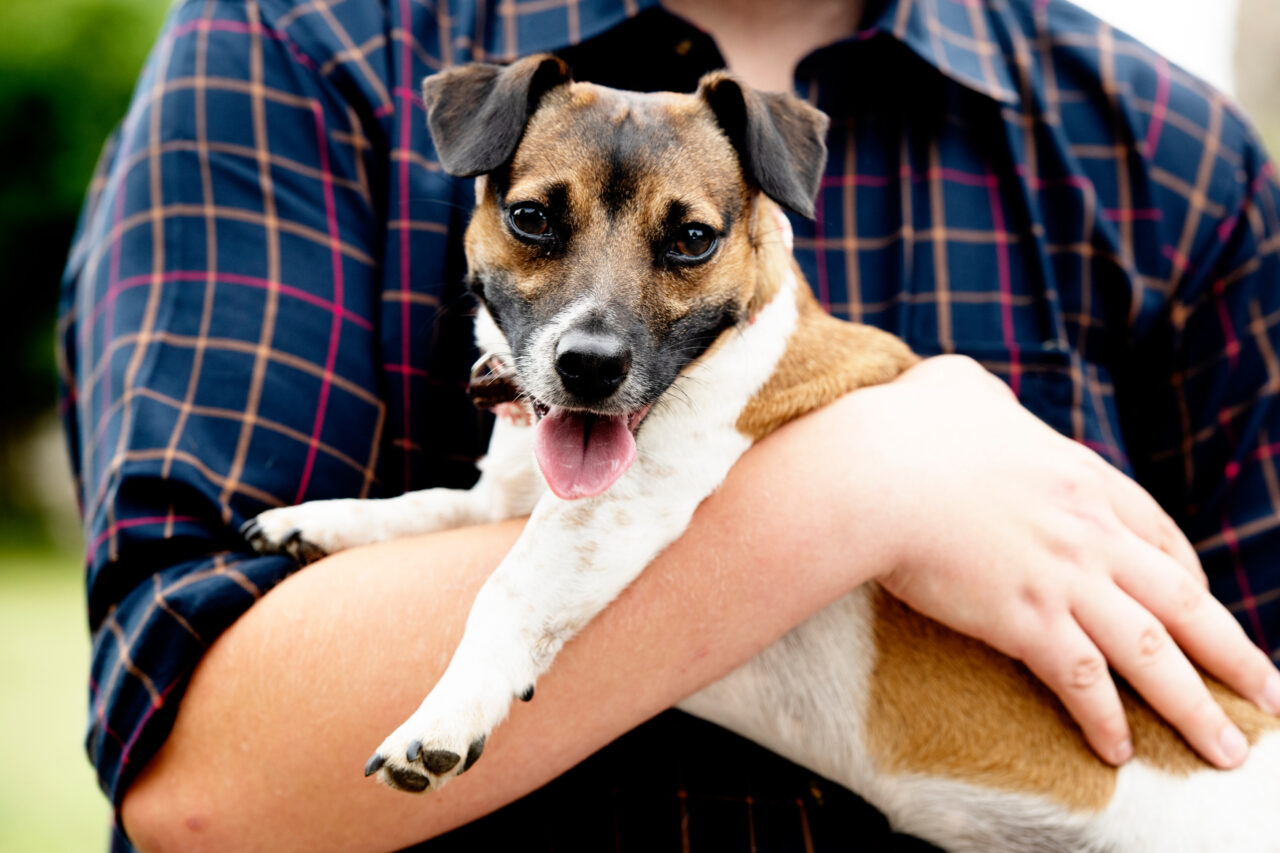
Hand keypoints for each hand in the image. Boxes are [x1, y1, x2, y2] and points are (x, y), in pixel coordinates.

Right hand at [846, 355, 1279, 767]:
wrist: (874, 473)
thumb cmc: (904, 424)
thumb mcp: (958, 387)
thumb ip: (987, 397)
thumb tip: (977, 398)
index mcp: (1078, 475)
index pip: (1156, 532)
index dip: (1187, 574)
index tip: (1202, 603)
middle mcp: (1089, 531)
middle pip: (1181, 599)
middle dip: (1232, 652)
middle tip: (1267, 695)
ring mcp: (1063, 577)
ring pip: (1152, 653)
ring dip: (1195, 707)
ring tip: (1227, 752)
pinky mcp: (1025, 619)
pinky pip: (1082, 680)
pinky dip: (1105, 720)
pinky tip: (1117, 752)